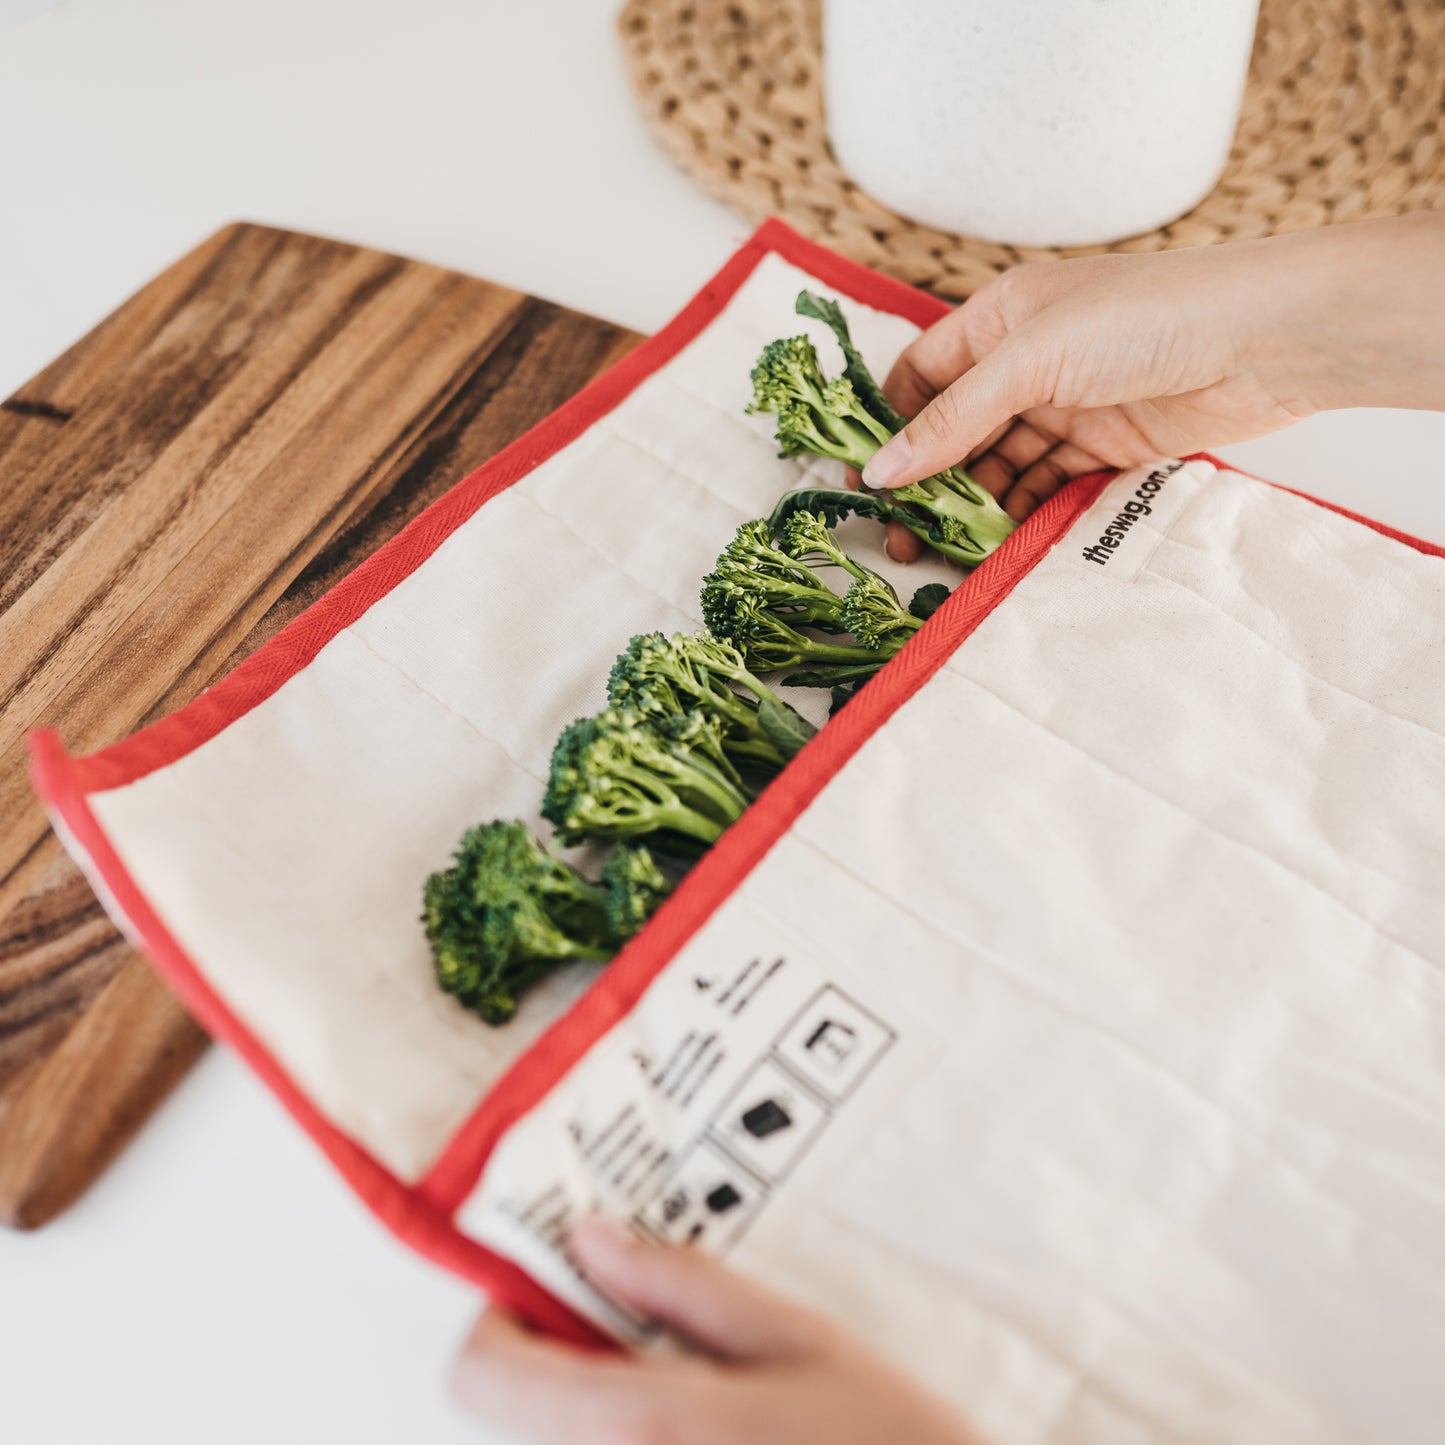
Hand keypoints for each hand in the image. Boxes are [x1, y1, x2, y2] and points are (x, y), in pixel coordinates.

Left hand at [452, 1218, 985, 1444]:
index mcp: (640, 1428)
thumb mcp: (795, 1340)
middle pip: (508, 1419)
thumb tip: (588, 1239)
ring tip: (684, 1395)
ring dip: (588, 1413)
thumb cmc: (885, 1443)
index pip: (481, 1374)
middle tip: (632, 1337)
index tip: (555, 1293)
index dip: (501, 1320)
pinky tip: (699, 1440)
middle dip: (552, 1365)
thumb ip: (681, 1287)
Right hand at [861, 212, 1444, 560]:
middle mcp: (1023, 361)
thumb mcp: (1031, 359)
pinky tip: (997, 540)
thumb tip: (883, 470)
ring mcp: (1062, 406)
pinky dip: (1017, 512)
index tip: (866, 483)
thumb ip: (954, 418)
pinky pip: (1041, 485)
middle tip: (902, 537)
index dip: (888, 425)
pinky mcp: (1100, 446)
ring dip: (969, 505)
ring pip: (995, 465)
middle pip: (952, 430)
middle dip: (925, 481)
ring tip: (945, 550)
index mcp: (998, 320)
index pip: (919, 375)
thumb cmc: (1146, 318)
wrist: (1264, 341)